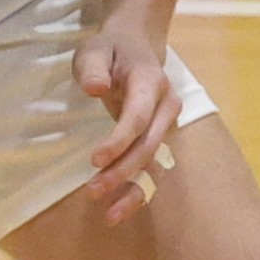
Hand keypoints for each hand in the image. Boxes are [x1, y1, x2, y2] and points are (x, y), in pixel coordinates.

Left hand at [71, 22, 180, 220]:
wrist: (134, 46)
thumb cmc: (110, 49)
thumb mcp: (94, 49)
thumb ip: (93, 67)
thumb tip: (96, 88)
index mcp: (151, 82)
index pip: (138, 117)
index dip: (118, 140)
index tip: (95, 159)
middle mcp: (166, 106)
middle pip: (147, 144)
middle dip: (122, 170)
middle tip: (93, 189)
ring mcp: (165, 124)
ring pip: (152, 161)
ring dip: (132, 187)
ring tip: (109, 214)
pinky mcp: (157, 137)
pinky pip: (151, 168)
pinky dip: (137, 191)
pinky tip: (117, 212)